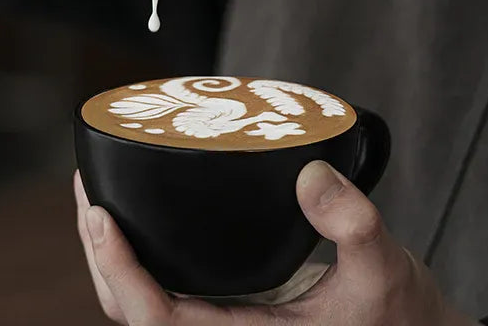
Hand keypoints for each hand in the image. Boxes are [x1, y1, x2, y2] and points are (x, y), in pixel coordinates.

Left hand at [73, 163, 479, 324]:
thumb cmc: (400, 321)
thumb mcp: (385, 271)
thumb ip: (353, 224)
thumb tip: (309, 176)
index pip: (157, 320)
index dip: (120, 272)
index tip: (100, 217)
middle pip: (133, 311)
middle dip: (101, 256)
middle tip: (87, 193)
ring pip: (144, 304)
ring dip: (113, 257)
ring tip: (97, 201)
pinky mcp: (232, 311)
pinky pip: (168, 293)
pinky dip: (142, 258)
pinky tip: (140, 221)